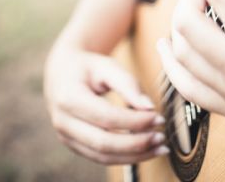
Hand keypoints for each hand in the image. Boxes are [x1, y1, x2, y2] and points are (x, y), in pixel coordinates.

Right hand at [44, 40, 167, 164]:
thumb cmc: (88, 67)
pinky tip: (145, 150)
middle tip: (161, 136)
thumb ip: (128, 84)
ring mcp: (66, 137)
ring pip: (102, 156)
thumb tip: (149, 107)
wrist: (62, 72)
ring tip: (159, 147)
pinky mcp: (74, 146)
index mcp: (68, 97)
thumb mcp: (106, 66)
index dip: (134, 121)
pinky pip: (100, 158)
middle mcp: (62, 121)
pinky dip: (125, 158)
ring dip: (134, 156)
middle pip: (103, 143)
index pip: (106, 117)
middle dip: (136, 143)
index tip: (158, 117)